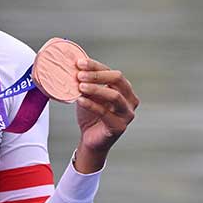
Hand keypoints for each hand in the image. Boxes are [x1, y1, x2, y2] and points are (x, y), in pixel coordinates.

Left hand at [72, 58, 138, 172]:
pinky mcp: (119, 126)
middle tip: (79, 75)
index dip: (96, 66)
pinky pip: (106, 113)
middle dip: (97, 75)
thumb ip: (85, 82)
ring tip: (80, 87)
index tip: (79, 63)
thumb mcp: (88, 95)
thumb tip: (73, 66)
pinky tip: (80, 100)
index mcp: (123, 88)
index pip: (111, 71)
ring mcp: (127, 113)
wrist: (90, 139)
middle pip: (118, 80)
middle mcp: (129, 99)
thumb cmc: (90, 114)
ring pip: (115, 96)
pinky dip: (92, 105)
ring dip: (96, 89)